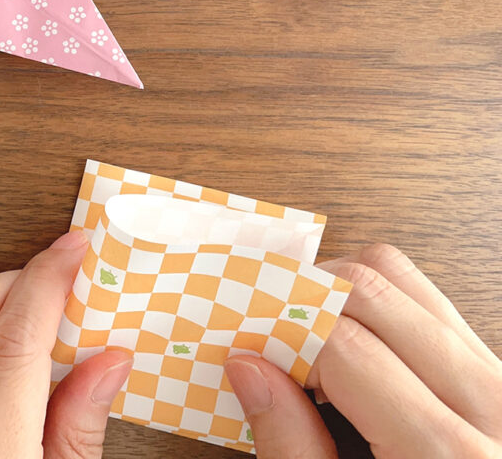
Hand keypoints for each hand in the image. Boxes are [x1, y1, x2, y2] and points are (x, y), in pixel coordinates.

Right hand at [225, 244, 501, 457]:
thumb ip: (291, 447)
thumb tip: (245, 367)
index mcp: (449, 457)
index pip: (344, 345)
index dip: (277, 336)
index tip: (240, 346)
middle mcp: (489, 404)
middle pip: (370, 289)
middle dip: (300, 298)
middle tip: (263, 338)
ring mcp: (501, 381)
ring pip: (400, 276)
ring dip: (334, 289)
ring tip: (302, 339)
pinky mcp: (497, 372)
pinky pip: (425, 299)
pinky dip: (371, 302)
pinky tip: (343, 344)